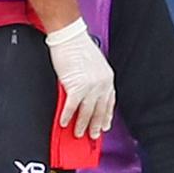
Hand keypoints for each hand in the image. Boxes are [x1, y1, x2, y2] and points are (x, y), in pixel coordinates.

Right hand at [46, 18, 115, 138]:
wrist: (70, 37)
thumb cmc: (79, 48)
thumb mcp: (95, 66)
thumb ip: (95, 81)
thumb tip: (89, 94)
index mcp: (108, 79)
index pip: (109, 103)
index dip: (106, 116)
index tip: (105, 125)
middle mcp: (102, 84)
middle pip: (100, 111)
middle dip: (96, 125)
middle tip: (93, 136)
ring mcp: (90, 86)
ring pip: (87, 112)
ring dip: (82, 125)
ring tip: (78, 134)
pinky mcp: (76, 86)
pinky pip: (72, 107)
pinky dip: (67, 116)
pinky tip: (64, 123)